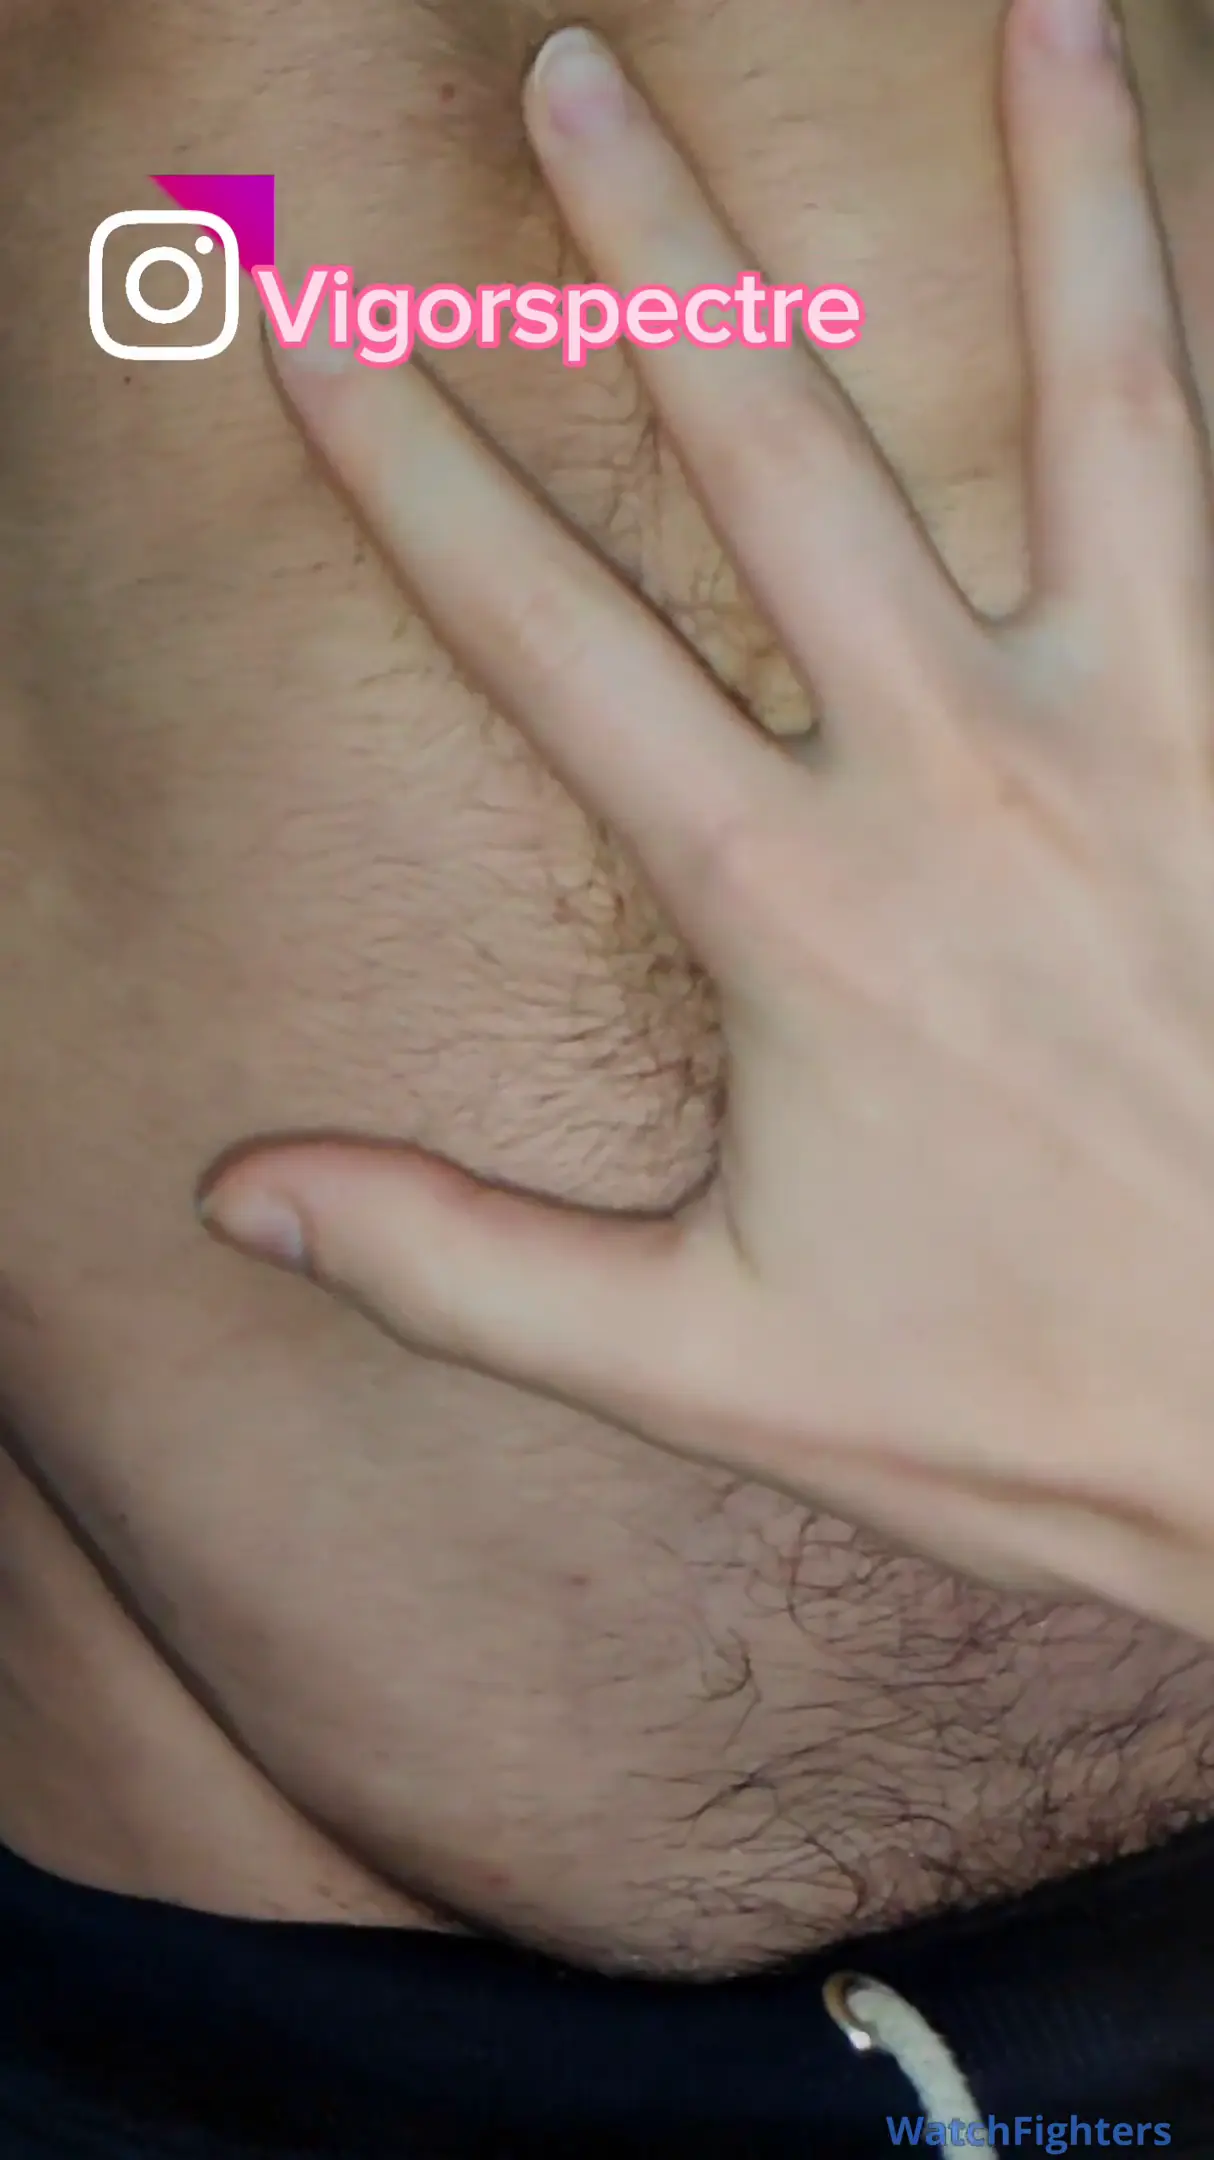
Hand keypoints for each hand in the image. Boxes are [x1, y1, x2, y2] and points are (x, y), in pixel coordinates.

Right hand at [201, 0, 1213, 1638]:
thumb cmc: (1013, 1403)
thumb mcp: (704, 1364)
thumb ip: (458, 1264)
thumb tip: (230, 1193)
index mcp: (801, 906)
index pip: (547, 637)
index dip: (405, 466)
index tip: (315, 314)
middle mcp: (974, 779)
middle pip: (783, 449)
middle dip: (659, 247)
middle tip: (578, 72)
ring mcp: (1162, 746)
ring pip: (1105, 405)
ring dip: (1064, 190)